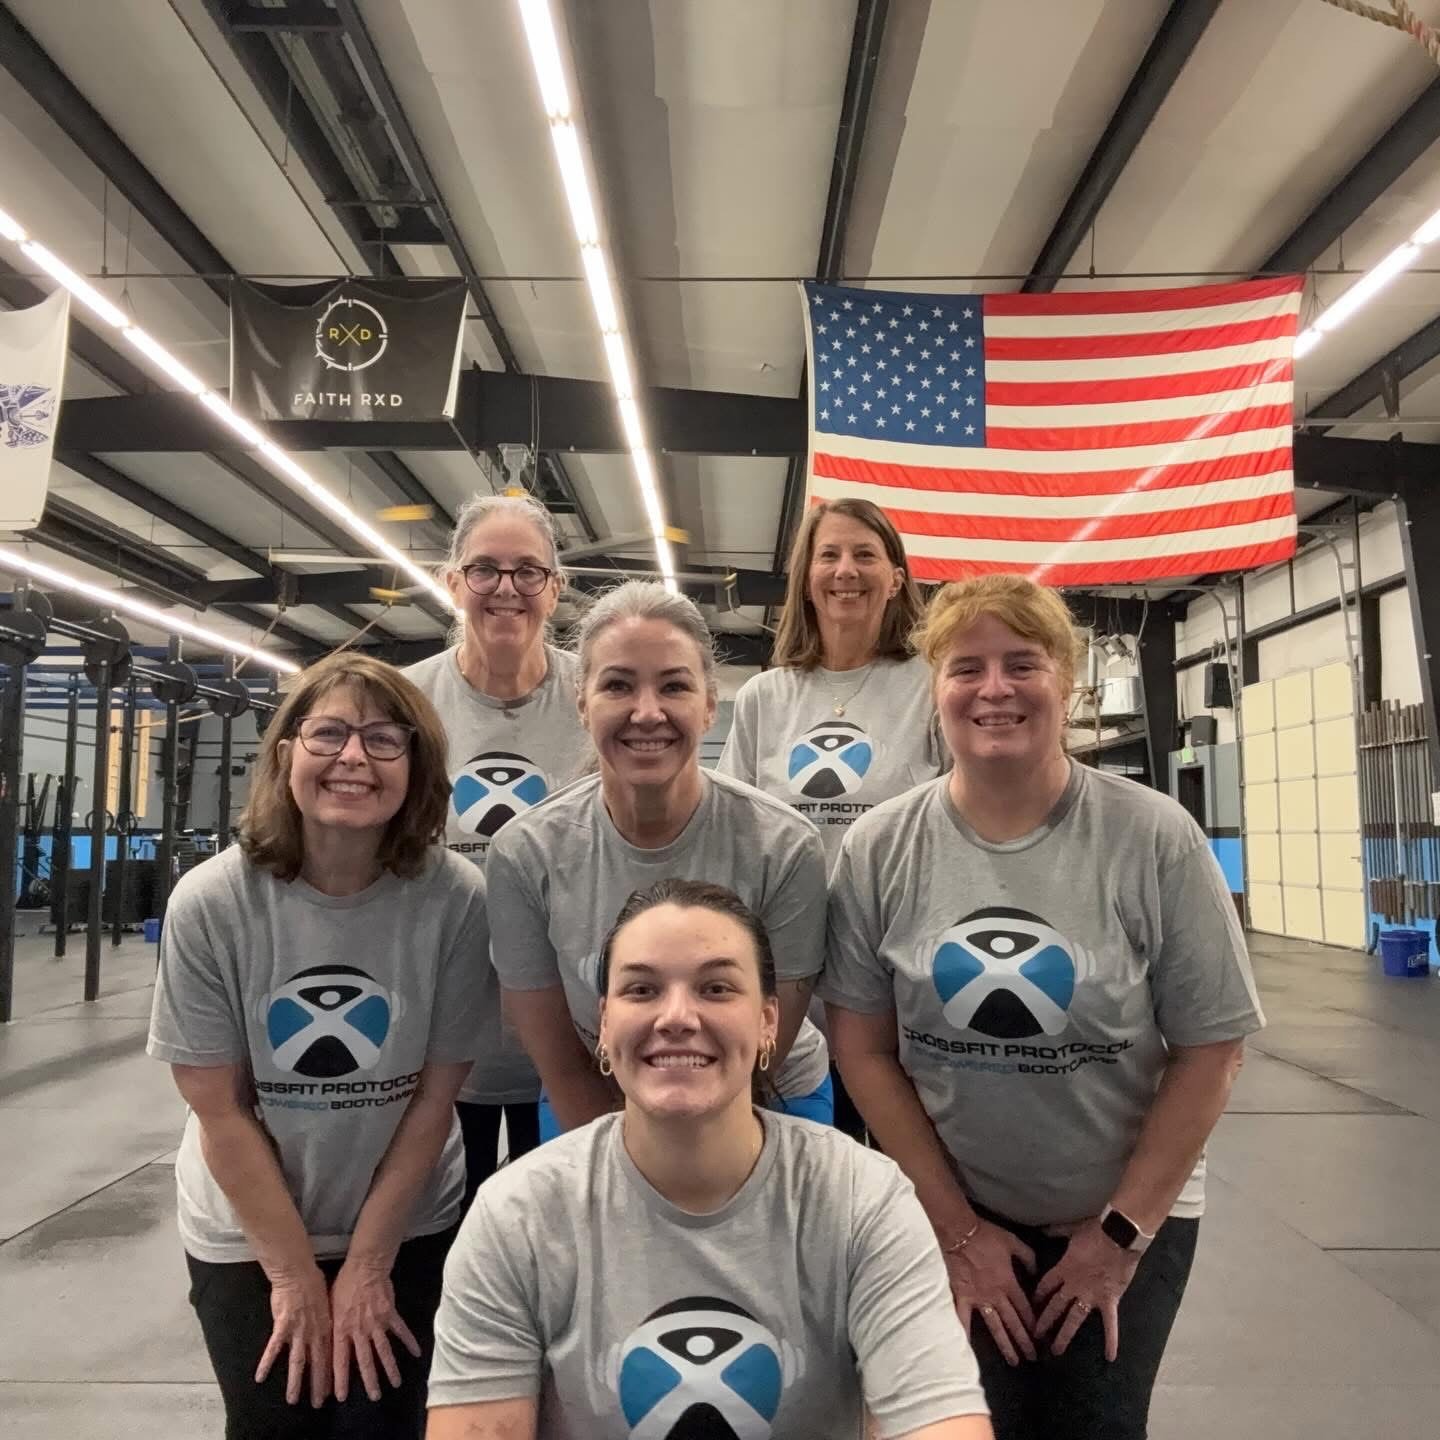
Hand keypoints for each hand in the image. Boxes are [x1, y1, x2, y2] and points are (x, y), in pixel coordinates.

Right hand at [255, 1264, 331, 1407]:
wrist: (298, 1271)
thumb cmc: (313, 1283)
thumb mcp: (328, 1302)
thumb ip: (326, 1320)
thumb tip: (329, 1331)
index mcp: (326, 1326)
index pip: (329, 1356)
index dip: (330, 1374)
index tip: (330, 1391)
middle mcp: (314, 1332)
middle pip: (317, 1363)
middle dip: (317, 1384)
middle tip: (317, 1403)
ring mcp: (298, 1330)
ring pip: (297, 1361)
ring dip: (295, 1381)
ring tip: (292, 1399)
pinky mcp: (282, 1326)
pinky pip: (273, 1348)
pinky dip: (267, 1363)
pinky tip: (260, 1377)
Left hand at [329, 1258, 421, 1402]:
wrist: (365, 1267)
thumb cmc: (343, 1286)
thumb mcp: (331, 1308)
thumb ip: (333, 1329)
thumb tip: (329, 1347)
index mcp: (342, 1330)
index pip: (340, 1360)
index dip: (340, 1379)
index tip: (342, 1397)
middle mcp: (360, 1331)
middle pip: (365, 1360)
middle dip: (370, 1380)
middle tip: (375, 1397)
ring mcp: (377, 1323)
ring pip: (384, 1350)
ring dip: (390, 1368)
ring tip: (396, 1383)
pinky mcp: (390, 1314)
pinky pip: (401, 1330)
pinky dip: (409, 1342)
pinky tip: (416, 1353)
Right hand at [942, 1219, 1037, 1366]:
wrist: (960, 1232)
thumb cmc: (986, 1235)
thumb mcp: (1013, 1242)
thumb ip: (1028, 1257)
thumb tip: (1036, 1272)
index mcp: (1009, 1283)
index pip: (1025, 1309)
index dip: (1034, 1324)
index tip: (1041, 1338)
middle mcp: (996, 1296)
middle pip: (1014, 1322)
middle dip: (1024, 1341)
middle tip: (1033, 1358)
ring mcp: (978, 1299)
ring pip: (995, 1327)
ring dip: (1005, 1345)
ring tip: (1014, 1361)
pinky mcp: (962, 1297)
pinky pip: (963, 1319)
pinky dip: (965, 1334)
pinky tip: (967, 1350)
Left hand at [1033, 1219, 1139, 1360]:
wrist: (1119, 1235)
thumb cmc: (1096, 1231)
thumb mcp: (1072, 1229)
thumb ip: (1056, 1231)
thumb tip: (1042, 1229)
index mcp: (1064, 1268)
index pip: (1045, 1285)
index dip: (1037, 1296)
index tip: (1030, 1307)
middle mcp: (1074, 1285)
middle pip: (1055, 1305)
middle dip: (1044, 1321)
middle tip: (1035, 1336)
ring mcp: (1090, 1295)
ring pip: (1074, 1319)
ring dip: (1064, 1335)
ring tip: (1056, 1351)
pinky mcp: (1109, 1301)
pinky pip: (1110, 1324)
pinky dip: (1111, 1340)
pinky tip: (1110, 1357)